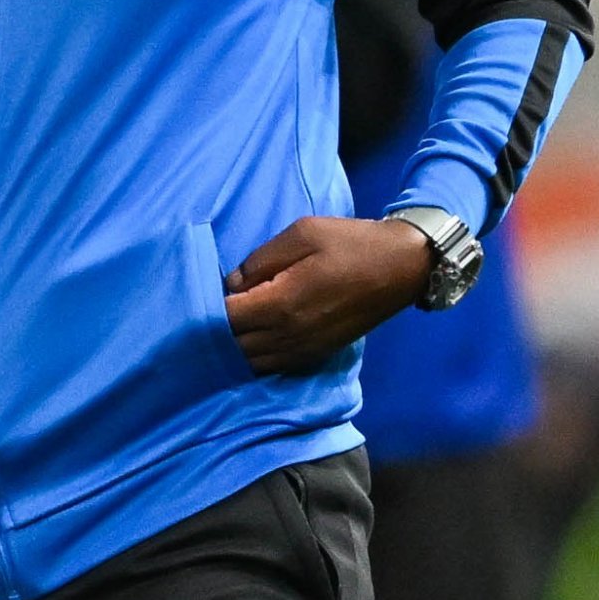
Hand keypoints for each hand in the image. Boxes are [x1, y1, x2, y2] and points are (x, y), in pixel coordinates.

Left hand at [223, 216, 432, 375]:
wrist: (402, 267)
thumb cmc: (350, 243)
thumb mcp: (301, 234)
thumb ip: (260, 260)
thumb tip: (230, 284)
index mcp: (282, 303)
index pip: (226, 318)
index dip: (205, 308)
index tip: (197, 292)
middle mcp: (290, 335)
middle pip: (234, 345)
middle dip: (214, 329)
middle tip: (204, 308)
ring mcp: (305, 349)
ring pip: (251, 361)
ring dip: (234, 346)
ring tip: (224, 323)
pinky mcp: (316, 354)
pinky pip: (273, 366)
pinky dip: (255, 356)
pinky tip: (250, 337)